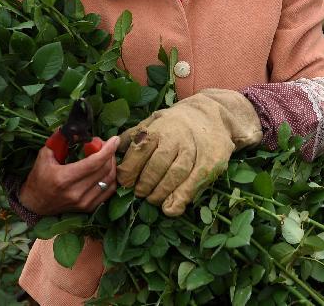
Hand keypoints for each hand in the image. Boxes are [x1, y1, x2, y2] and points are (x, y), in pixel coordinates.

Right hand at [18, 136, 119, 215]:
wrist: (34, 204)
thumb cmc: (39, 177)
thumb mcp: (45, 155)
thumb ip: (60, 140)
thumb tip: (76, 129)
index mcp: (64, 178)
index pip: (94, 163)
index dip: (108, 150)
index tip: (114, 139)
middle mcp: (76, 192)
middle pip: (104, 170)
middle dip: (109, 154)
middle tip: (105, 145)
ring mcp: (84, 202)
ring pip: (109, 180)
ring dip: (112, 165)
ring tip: (107, 156)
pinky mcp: (88, 208)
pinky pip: (109, 191)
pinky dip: (111, 178)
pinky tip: (106, 169)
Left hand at [117, 89, 261, 216]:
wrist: (213, 115)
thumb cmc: (177, 123)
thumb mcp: (154, 120)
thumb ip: (134, 134)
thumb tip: (110, 147)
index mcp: (159, 127)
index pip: (140, 150)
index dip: (129, 170)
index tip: (125, 183)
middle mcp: (176, 137)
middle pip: (157, 165)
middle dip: (144, 184)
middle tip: (140, 193)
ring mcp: (194, 150)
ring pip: (175, 175)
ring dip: (160, 193)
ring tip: (153, 199)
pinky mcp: (209, 162)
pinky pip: (193, 183)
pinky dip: (180, 198)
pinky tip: (170, 208)